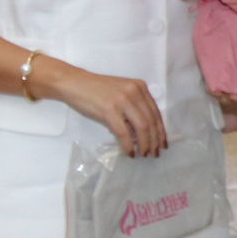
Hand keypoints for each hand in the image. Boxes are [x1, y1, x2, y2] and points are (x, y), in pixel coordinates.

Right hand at [53, 63, 167, 157]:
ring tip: (144, 154)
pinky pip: (123, 132)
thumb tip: (142, 132)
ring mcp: (122, 100)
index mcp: (139, 87)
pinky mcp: (109, 109)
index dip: (160, 131)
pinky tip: (129, 152)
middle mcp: (134, 91)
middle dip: (155, 140)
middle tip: (154, 153)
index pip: (155, 112)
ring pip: (141, 127)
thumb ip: (134, 107)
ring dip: (145, 144)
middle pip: (151, 121)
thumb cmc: (96, 89)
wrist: (74, 83)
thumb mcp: (121, 93)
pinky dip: (128, 145)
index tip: (162, 143)